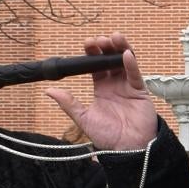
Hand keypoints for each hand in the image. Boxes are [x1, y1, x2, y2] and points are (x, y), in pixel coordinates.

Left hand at [46, 33, 160, 150]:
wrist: (127, 150)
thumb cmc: (107, 137)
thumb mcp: (83, 118)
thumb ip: (68, 103)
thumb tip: (49, 91)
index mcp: (101, 89)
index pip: (95, 66)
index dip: (92, 53)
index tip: (87, 43)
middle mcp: (115, 85)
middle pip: (110, 60)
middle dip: (106, 47)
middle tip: (99, 39)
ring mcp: (128, 86)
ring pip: (125, 62)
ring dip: (120, 48)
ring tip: (115, 37)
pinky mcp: (140, 91)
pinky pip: (135, 74)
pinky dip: (131, 63)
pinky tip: (126, 54)